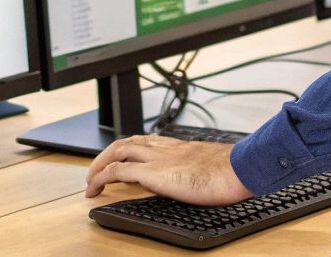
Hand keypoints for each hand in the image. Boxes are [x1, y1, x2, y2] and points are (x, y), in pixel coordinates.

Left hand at [85, 136, 253, 205]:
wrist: (238, 168)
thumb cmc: (233, 171)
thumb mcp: (212, 167)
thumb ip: (199, 168)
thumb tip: (198, 180)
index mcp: (179, 147)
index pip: (146, 142)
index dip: (130, 150)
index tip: (121, 161)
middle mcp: (165, 148)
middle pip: (127, 143)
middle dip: (108, 155)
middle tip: (98, 170)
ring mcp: (158, 159)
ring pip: (119, 152)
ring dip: (100, 164)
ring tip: (91, 180)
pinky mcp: (153, 173)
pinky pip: (119, 172)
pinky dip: (103, 177)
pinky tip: (95, 188)